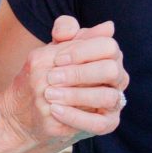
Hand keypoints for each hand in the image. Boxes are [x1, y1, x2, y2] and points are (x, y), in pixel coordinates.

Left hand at [0, 15, 128, 146]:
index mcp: (109, 55)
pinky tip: (55, 110)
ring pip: (107, 97)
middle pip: (111, 70)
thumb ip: (64, 32)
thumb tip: (73, 28)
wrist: (34, 107)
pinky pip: (99, 123)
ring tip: (49, 95)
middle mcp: (117, 77)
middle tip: (51, 77)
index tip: (57, 58)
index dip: (83, 50)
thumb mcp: (52, 48)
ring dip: (76, 95)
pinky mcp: (107, 123)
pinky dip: (76, 117)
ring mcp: (115, 101)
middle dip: (79, 73)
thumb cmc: (49, 73)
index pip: (108, 46)